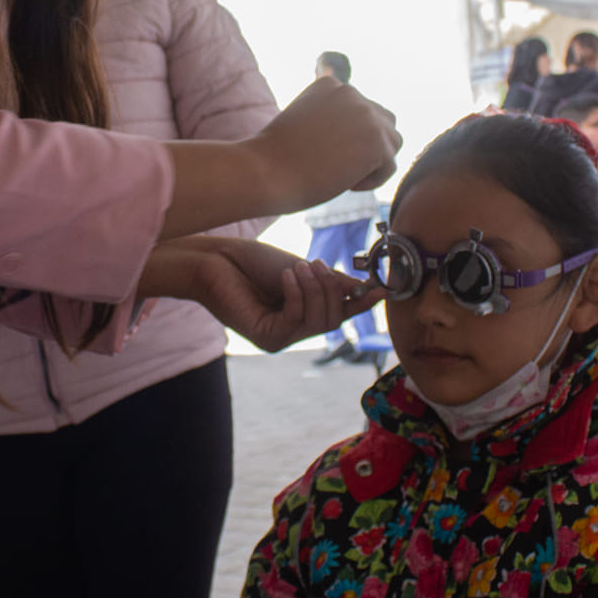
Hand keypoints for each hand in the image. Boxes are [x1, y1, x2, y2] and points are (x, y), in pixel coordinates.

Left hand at [147, 236, 385, 353]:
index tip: (382, 289)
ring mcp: (279, 338)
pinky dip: (297, 296)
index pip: (340, 313)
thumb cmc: (252, 262)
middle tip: (317, 264)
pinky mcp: (266, 337)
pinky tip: (287, 277)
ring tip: (299, 266)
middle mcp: (292, 331)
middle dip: (331, 290)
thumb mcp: (300, 269)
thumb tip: (362, 287)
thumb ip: (330, 281)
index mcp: (303, 314)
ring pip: (318, 322)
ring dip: (314, 290)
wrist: (215, 259)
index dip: (361, 303)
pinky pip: (297, 321)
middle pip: (333, 320)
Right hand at [246, 77, 402, 210]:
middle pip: (383, 121)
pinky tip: (342, 181)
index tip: (318, 150)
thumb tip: (348, 118)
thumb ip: (329, 116)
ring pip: (392, 141)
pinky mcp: (377, 141)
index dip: (347, 137)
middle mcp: (351, 92)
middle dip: (368, 145)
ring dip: (373, 161)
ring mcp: (367, 115)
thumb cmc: (276, 157)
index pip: (360, 111)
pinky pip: (389, 166)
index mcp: (330, 85)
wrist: (265, 171)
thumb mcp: (302, 122)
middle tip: (335, 164)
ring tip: (341, 172)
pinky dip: (371, 180)